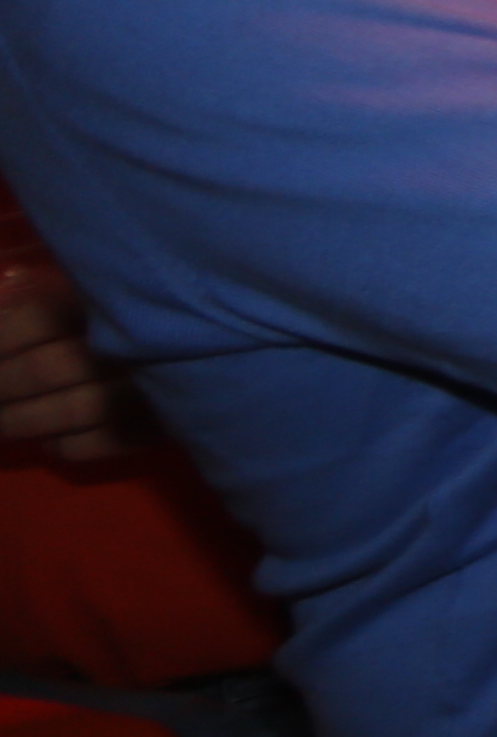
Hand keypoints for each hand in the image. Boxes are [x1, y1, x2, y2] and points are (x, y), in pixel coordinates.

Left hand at [0, 263, 152, 463]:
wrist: (233, 343)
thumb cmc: (162, 306)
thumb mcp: (111, 289)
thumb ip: (70, 297)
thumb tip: (7, 314)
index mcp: (117, 300)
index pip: (39, 318)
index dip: (1, 338)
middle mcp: (132, 342)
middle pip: (48, 368)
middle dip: (2, 385)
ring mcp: (148, 388)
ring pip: (71, 410)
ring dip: (22, 420)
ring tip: (2, 422)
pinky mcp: (161, 426)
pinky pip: (99, 444)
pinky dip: (64, 447)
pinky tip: (49, 441)